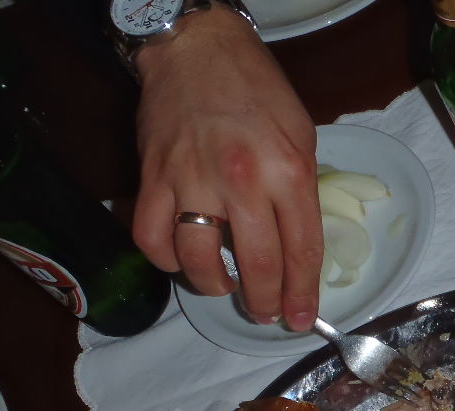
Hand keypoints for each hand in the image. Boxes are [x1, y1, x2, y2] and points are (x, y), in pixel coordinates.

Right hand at [131, 7, 322, 331]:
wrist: (196, 47)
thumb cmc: (256, 90)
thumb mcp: (301, 137)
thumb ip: (300, 194)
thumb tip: (299, 247)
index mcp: (288, 172)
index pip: (301, 251)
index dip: (302, 294)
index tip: (300, 319)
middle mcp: (243, 181)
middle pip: (257, 266)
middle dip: (265, 301)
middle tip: (265, 312)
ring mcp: (193, 180)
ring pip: (199, 261)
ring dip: (214, 285)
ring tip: (224, 284)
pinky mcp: (153, 177)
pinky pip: (152, 238)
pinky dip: (166, 259)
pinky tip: (182, 258)